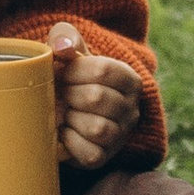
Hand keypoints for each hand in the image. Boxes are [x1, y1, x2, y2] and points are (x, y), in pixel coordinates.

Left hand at [46, 20, 142, 168]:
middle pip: (98, 98)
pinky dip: (71, 142)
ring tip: (66, 111)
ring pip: (98, 129)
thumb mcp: (70, 52)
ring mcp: (120, 135)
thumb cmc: (70, 76)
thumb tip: (62, 46)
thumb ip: (65, 38)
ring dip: (72, 118)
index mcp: (129, 79)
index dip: (75, 71)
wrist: (65, 108)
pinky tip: (65, 130)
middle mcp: (131, 108)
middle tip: (62, 93)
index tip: (63, 72)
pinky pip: (90, 154)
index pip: (103, 70)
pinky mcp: (104, 157)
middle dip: (70, 94)